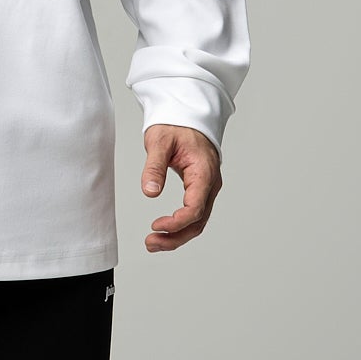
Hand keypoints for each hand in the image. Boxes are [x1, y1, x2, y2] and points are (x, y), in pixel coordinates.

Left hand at [141, 124, 221, 251]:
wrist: (187, 115)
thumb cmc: (176, 125)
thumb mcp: (160, 142)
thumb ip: (155, 168)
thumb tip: (150, 193)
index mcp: (204, 173)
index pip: (195, 208)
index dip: (177, 222)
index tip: (156, 226)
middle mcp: (210, 184)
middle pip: (198, 222)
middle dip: (175, 237)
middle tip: (151, 243)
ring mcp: (207, 188)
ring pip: (197, 222)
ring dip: (177, 236)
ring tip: (153, 243)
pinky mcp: (200, 189)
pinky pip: (194, 214)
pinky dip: (180, 226)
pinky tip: (163, 232)